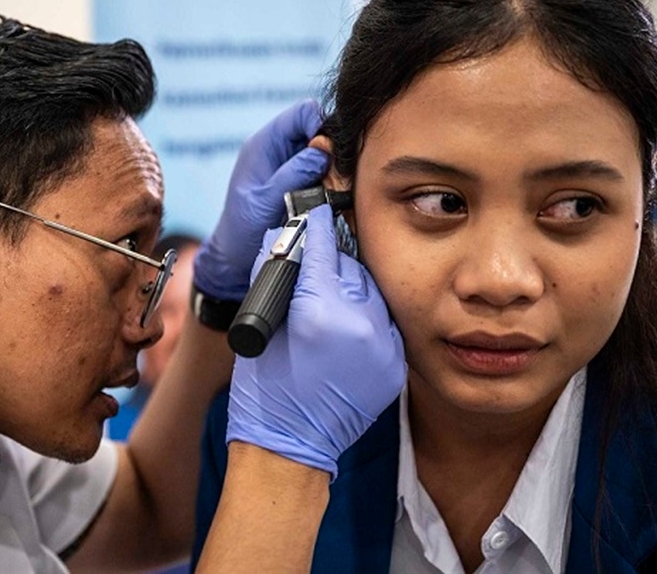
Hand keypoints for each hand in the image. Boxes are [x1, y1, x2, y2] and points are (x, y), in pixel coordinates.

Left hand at [193, 99, 328, 301]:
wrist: (237, 255)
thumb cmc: (243, 228)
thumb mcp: (266, 200)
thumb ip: (293, 174)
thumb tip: (323, 150)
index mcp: (265, 143)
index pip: (303, 112)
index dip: (321, 124)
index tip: (329, 153)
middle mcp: (280, 149)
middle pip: (319, 129)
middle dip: (331, 150)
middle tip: (333, 177)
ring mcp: (291, 165)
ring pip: (326, 152)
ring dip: (333, 169)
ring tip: (328, 192)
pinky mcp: (301, 182)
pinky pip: (325, 172)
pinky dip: (332, 182)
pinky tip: (328, 199)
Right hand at [226, 205, 406, 478]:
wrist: (290, 448)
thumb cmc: (265, 389)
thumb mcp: (262, 325)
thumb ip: (277, 275)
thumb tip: (286, 237)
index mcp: (320, 314)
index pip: (322, 248)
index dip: (315, 225)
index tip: (315, 208)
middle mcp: (361, 326)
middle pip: (350, 266)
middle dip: (332, 257)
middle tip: (316, 253)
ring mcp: (383, 347)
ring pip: (371, 290)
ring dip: (351, 284)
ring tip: (329, 292)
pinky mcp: (394, 363)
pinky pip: (382, 320)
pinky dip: (365, 313)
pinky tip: (346, 318)